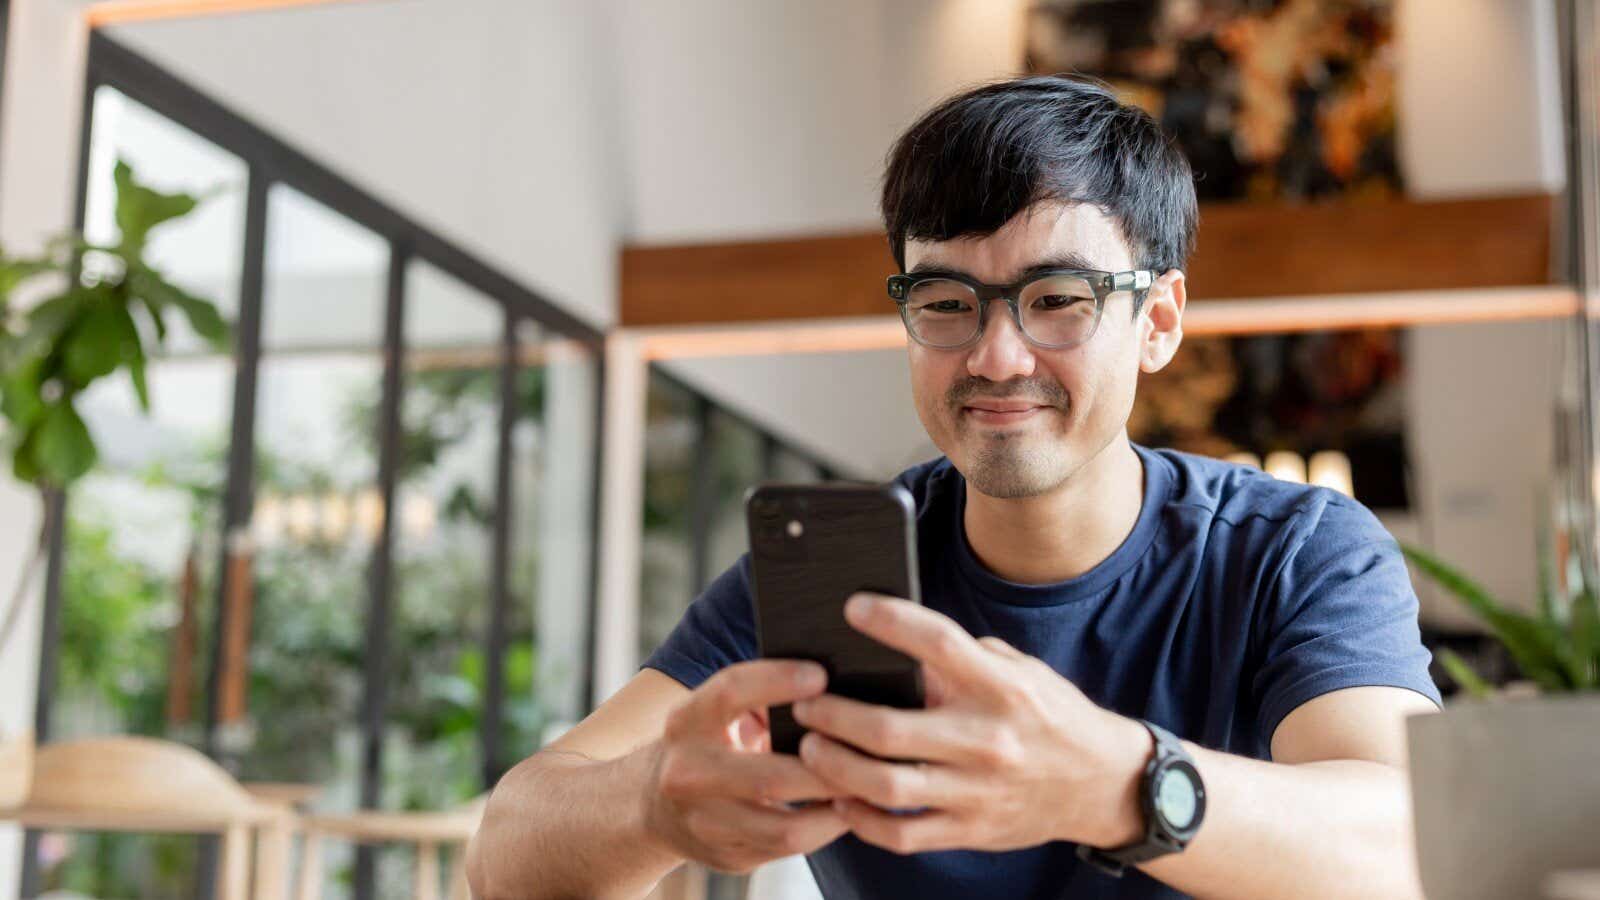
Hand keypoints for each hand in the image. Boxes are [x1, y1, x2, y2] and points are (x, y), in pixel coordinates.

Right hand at [643, 659, 851, 872]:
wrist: (653, 806)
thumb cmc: (710, 740)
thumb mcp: (718, 710)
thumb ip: (761, 692)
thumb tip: (833, 674)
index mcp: (686, 721)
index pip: (729, 693)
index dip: (776, 681)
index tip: (822, 674)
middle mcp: (687, 774)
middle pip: (769, 776)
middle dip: (829, 765)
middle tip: (872, 747)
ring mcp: (705, 823)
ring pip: (785, 827)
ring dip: (836, 807)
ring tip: (869, 784)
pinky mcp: (727, 857)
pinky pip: (788, 848)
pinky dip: (826, 829)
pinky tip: (849, 808)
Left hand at [789, 593, 1150, 854]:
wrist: (1104, 783)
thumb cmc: (1052, 716)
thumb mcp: (1019, 672)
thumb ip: (964, 660)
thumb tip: (898, 646)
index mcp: (1002, 688)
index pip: (937, 644)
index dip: (890, 621)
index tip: (853, 608)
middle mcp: (987, 740)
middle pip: (889, 729)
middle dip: (834, 713)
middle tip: (806, 700)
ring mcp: (977, 791)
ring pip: (886, 785)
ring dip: (835, 766)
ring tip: (810, 747)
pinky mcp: (971, 831)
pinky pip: (901, 832)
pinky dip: (862, 819)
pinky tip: (842, 798)